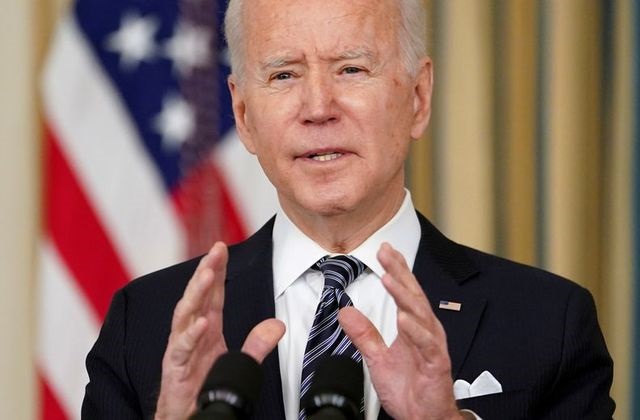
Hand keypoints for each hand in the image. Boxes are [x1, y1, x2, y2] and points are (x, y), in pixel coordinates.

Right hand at [155, 242, 284, 419]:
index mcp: (206, 328)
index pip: (213, 293)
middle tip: (216, 250)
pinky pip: (182, 349)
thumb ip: (257, 345)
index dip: (217, 270)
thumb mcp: (238, 363)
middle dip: (206, 271)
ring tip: (207, 274)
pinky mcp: (176, 368)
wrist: (185, 416)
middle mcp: (191, 333)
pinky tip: (202, 322)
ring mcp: (181, 349)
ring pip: (185, 315)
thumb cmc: (205, 387)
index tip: (222, 247)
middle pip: (198, 296)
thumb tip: (278, 325)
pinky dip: (191, 335)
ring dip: (196, 293)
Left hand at [339, 243, 462, 419]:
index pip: (404, 292)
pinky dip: (416, 330)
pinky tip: (404, 318)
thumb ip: (364, 334)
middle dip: (399, 272)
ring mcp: (432, 346)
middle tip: (386, 252)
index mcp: (413, 326)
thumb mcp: (377, 358)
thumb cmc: (408, 387)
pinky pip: (427, 344)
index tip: (384, 249)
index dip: (395, 270)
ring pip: (420, 315)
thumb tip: (345, 312)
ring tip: (389, 278)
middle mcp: (425, 331)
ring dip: (404, 295)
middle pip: (412, 295)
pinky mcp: (436, 363)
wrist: (423, 417)